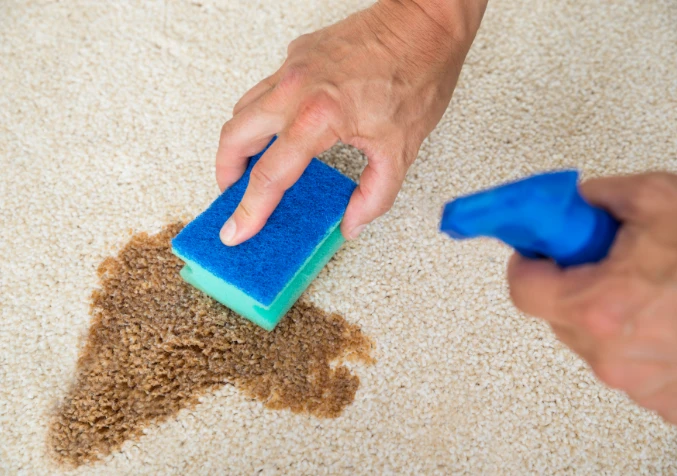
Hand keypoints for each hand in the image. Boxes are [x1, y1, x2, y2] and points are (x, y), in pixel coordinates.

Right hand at [216, 0, 486, 244]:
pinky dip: (261, 113)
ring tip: (251, 165)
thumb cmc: (418, 74)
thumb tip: (352, 224)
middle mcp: (295, 88)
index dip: (249, 210)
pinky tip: (280, 128)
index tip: (236, 231)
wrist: (425, 21)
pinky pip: (264, 87)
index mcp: (319, 117)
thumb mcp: (401, 149)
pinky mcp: (297, 53)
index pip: (268, 175)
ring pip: (243, 108)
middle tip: (233, 194)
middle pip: (234, 136)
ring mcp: (292, 66)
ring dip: (239, 141)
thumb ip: (374, 196)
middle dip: (226, 172)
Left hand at [508, 172, 676, 423]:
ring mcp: (639, 384)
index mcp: (602, 306)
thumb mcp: (660, 199)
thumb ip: (599, 198)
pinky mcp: (664, 401)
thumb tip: (572, 205)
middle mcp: (613, 355)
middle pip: (559, 315)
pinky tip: (674, 319)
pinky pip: (629, 365)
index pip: (523, 290)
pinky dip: (640, 341)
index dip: (529, 263)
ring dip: (609, 314)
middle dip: (574, 284)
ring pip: (593, 341)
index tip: (538, 250)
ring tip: (657, 289)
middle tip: (609, 260)